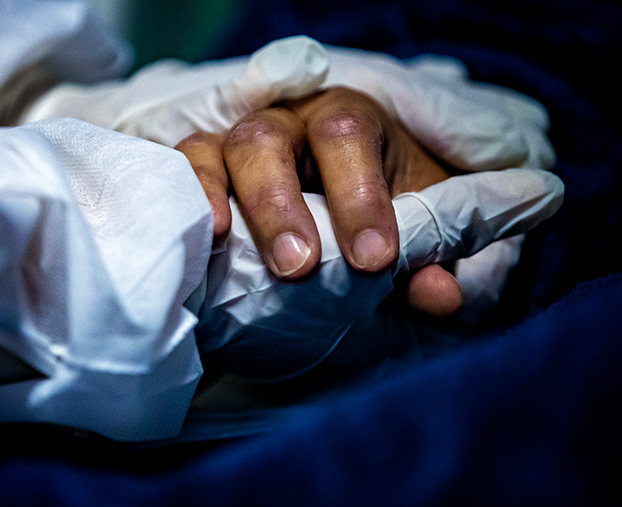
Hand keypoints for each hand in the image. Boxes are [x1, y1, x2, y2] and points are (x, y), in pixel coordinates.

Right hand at [177, 86, 463, 317]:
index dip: (358, 195)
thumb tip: (441, 297)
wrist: (337, 223)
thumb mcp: (414, 241)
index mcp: (349, 124)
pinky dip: (187, 200)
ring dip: (218, 197)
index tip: (373, 260)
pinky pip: (180, 171)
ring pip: (216, 150)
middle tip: (297, 266)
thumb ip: (429, 265)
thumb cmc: (377, 224)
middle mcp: (287, 123)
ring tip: (227, 245)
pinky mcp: (205, 173)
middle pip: (268, 139)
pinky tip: (198, 242)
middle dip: (280, 203)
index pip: (348, 137)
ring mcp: (237, 145)